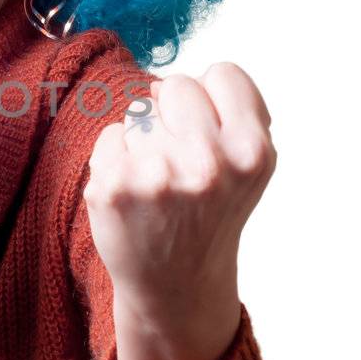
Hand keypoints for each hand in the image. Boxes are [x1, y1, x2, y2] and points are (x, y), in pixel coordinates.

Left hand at [82, 63, 275, 359]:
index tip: (211, 130)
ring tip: (158, 185)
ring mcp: (156, 175)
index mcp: (250, 153)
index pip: (223, 73)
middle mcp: (207, 163)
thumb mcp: (248, 167)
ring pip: (138, 111)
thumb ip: (231, 112)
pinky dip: (116, 159)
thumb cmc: (211, 214)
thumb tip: (161, 84)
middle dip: (174, 115)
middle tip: (180, 161)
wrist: (176, 286)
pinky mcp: (112, 187)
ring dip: (144, 140)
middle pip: (175, 86)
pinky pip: (110, 135)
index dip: (214, 98)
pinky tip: (133, 196)